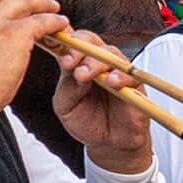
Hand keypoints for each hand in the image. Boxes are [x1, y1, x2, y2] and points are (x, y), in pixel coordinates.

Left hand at [49, 45, 153, 171]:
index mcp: (76, 64)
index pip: (70, 43)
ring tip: (85, 74)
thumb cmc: (86, 120)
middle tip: (68, 62)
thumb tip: (72, 71)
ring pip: (109, 53)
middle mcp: (96, 63)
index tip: (49, 41)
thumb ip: (66, 88)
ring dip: (96, 62)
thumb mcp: (66, 107)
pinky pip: (130, 74)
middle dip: (78, 47)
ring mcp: (116, 70)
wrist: (109, 142)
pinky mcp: (134, 83)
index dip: (61, 39)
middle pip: (90, 40)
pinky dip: (121, 76)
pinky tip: (112, 82)